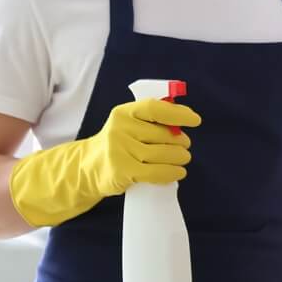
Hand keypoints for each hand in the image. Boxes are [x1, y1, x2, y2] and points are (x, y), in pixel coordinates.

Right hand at [10, 97, 199, 227]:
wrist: (86, 167)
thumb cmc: (117, 143)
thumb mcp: (129, 125)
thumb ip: (151, 120)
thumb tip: (183, 122)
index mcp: (125, 113)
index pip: (156, 108)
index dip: (179, 114)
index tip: (195, 121)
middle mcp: (121, 128)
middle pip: (164, 135)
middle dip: (181, 141)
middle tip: (185, 147)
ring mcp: (121, 150)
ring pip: (163, 153)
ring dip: (180, 157)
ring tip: (183, 159)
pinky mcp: (123, 171)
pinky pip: (156, 171)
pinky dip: (171, 172)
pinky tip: (178, 172)